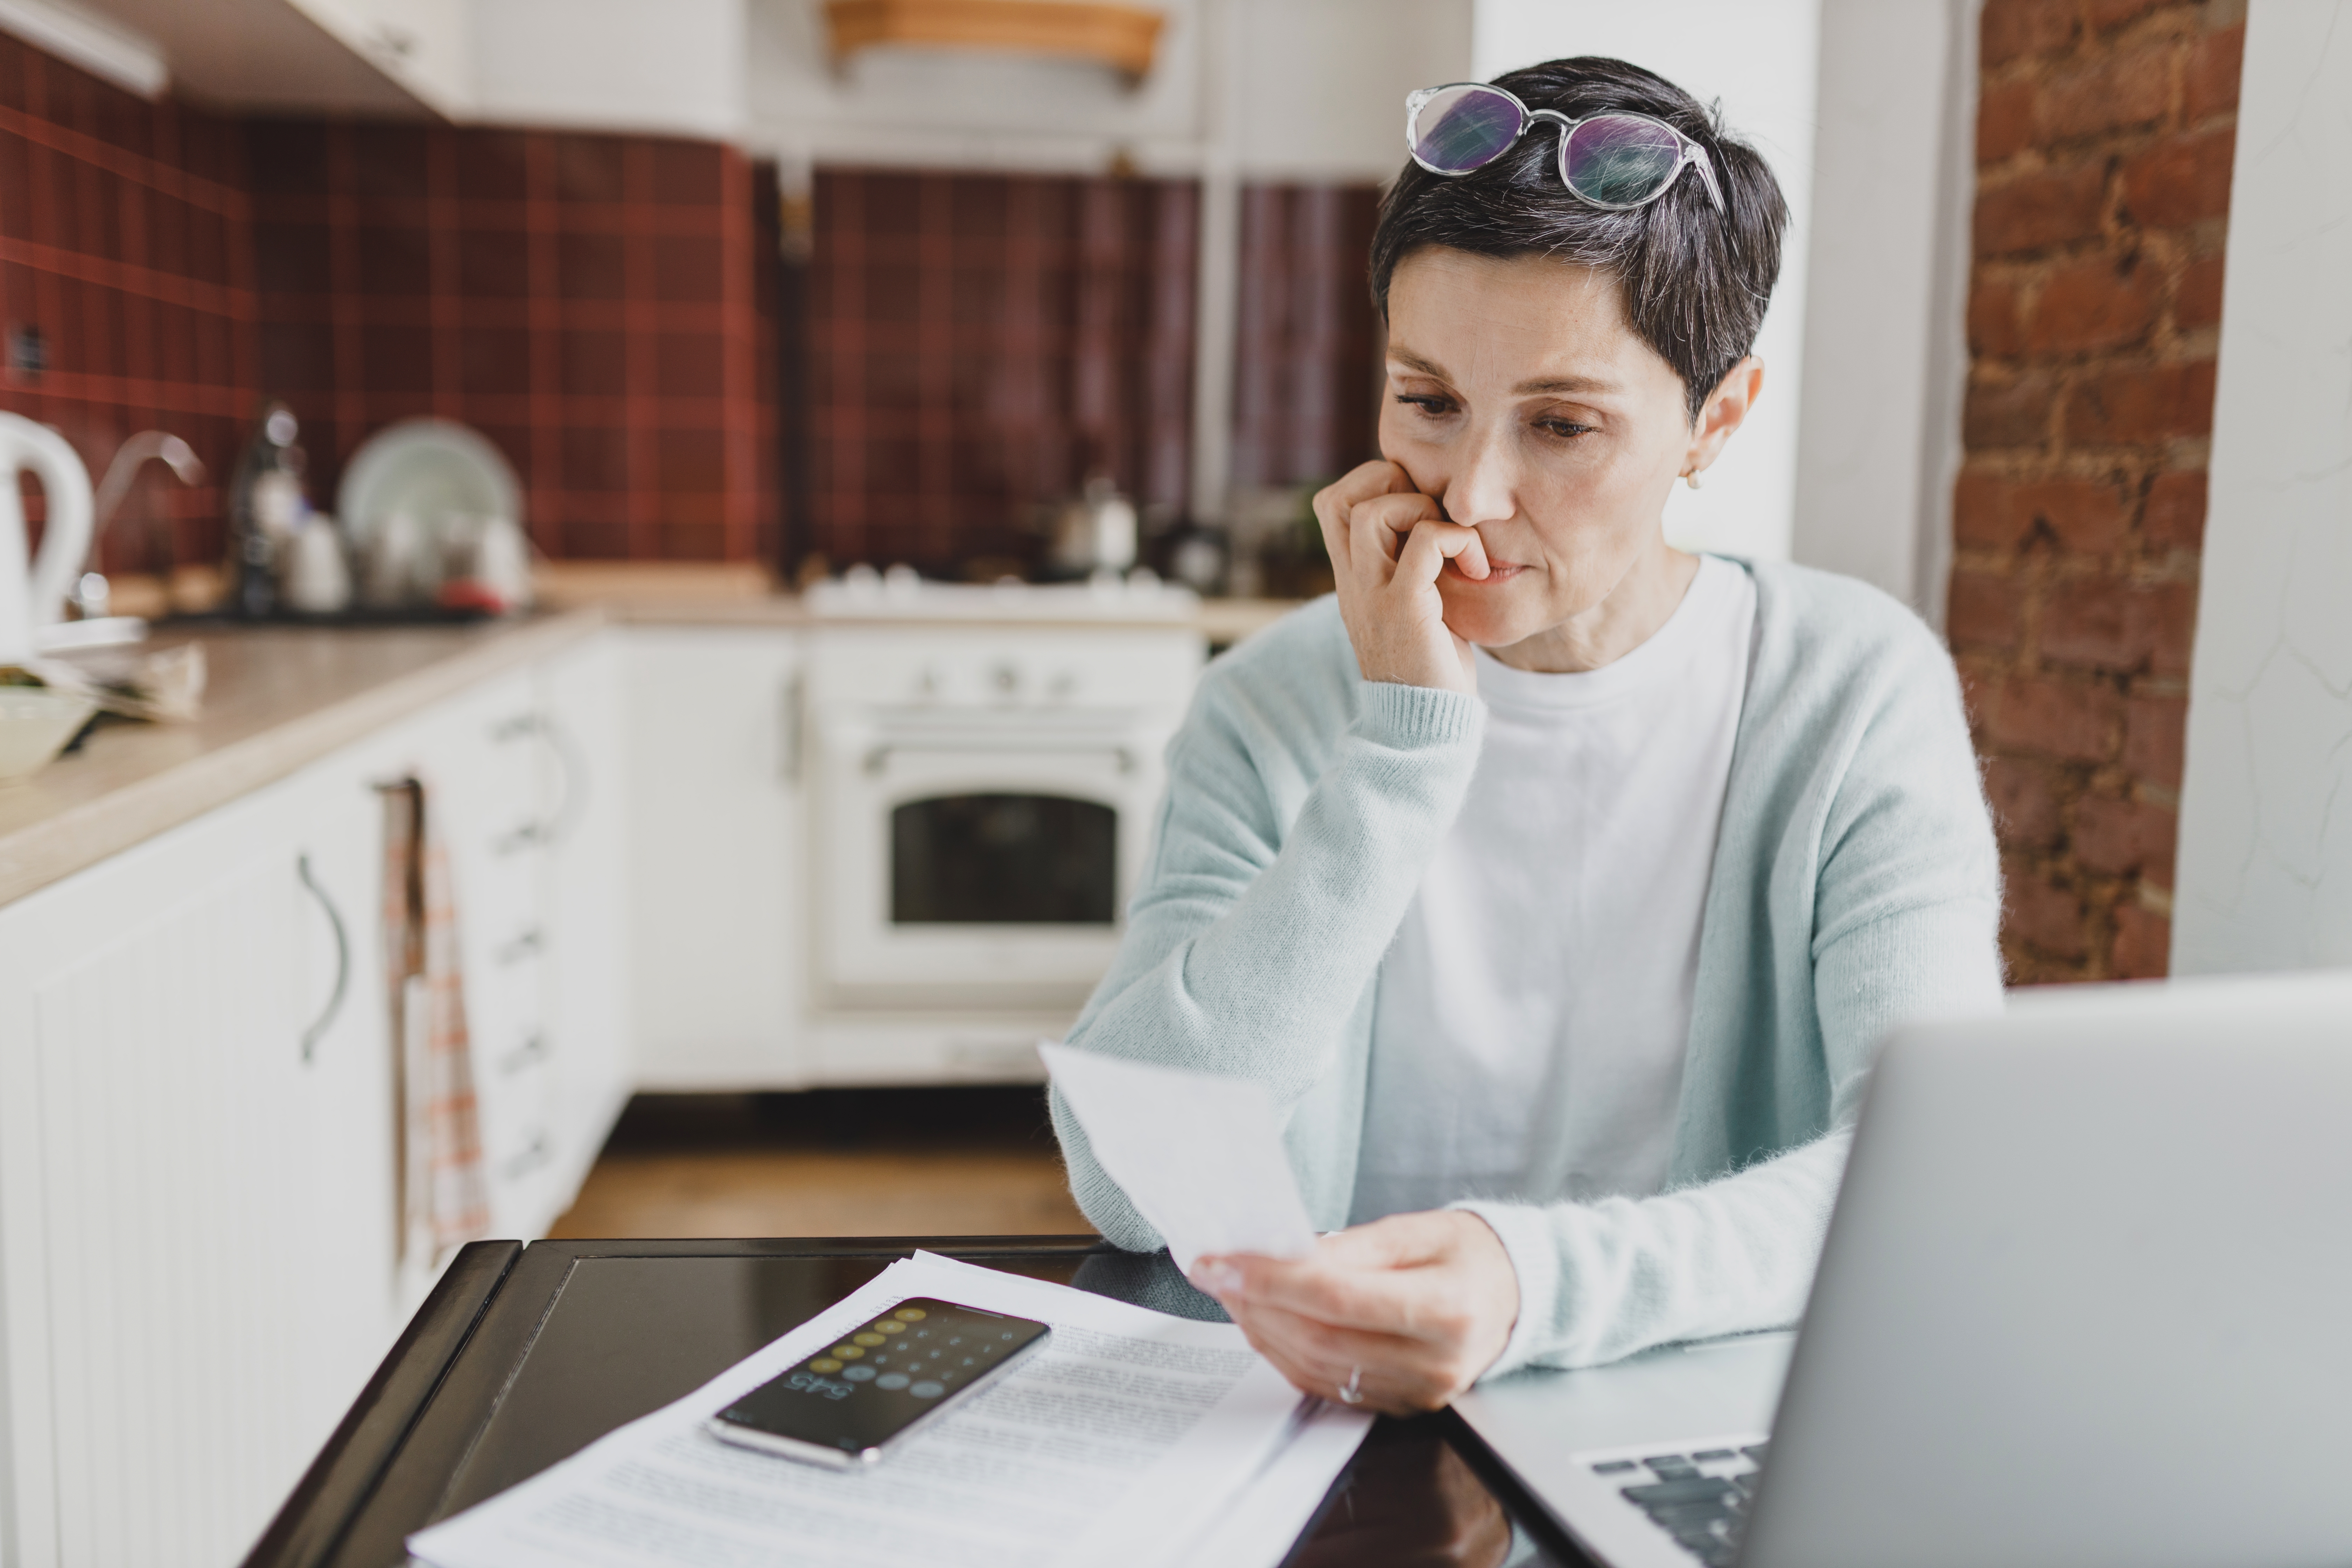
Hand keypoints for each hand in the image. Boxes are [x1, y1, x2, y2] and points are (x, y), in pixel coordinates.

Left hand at [1190, 1210, 1519, 1414]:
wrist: (1514, 1296)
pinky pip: (1327, 1385)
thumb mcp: (1416, 1229)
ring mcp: (1419, 1392)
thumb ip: (1351, 1245)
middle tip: (1214, 1270)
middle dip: (1255, 1303)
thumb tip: (1286, 1253)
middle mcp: (1436, 1363)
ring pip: (1316, 1367)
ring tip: (1230, 1290)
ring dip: (1261, 1329)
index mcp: (1447, 1309)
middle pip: (1320, 1338)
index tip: (1223, 1259)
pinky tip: (1263, 1320)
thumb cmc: (1468, 1254)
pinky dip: (1285, 1353)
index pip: (1339, 1298)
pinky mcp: (1401, 1405)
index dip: (1272, 1279)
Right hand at [1313, 460, 1489, 694]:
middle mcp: (1352, 583)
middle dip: (1393, 488)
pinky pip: (1425, 542)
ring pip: (1375, 511)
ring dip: (1424, 511)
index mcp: (1352, 580)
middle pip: (1341, 498)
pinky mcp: (1403, 608)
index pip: (1332, 504)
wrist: (1423, 728)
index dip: (1371, 485)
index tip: (1418, 509)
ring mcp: (1373, 595)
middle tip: (1434, 520)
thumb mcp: (1414, 608)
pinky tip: (1478, 569)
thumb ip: (1411, 569)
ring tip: (1455, 545)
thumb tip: (1439, 529)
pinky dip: (1458, 541)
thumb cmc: (1430, 669)